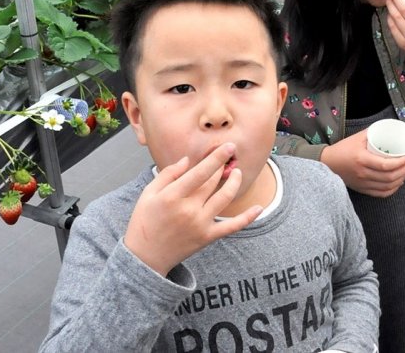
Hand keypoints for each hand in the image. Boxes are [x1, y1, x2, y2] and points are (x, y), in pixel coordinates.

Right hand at [123, 144, 260, 275]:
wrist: (145, 257)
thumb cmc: (145, 221)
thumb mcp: (148, 194)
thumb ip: (168, 174)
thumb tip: (188, 160)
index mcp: (172, 196)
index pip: (200, 172)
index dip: (216, 157)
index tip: (229, 146)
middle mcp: (189, 209)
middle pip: (213, 182)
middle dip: (223, 167)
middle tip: (229, 156)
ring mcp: (200, 224)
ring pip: (225, 197)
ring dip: (235, 182)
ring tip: (237, 173)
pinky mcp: (208, 236)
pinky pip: (232, 226)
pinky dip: (247, 217)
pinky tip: (259, 207)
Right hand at [320, 130, 404, 196]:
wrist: (327, 163)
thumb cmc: (342, 149)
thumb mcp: (357, 137)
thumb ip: (373, 133)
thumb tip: (389, 129)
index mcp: (362, 159)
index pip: (386, 165)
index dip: (401, 163)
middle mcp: (363, 174)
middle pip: (389, 177)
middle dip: (404, 170)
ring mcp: (362, 184)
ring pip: (387, 187)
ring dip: (401, 180)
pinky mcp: (362, 189)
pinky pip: (381, 194)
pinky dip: (392, 190)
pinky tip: (397, 183)